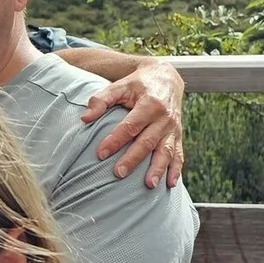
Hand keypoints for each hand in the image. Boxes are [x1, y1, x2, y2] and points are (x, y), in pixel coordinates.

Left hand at [80, 59, 184, 187]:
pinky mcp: (178, 135)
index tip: (101, 154)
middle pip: (147, 141)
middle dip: (133, 158)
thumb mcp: (120, 85)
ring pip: (166, 151)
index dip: (115, 140)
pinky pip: (179, 154)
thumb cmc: (138, 84)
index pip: (130, 125)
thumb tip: (84, 118)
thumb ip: (101, 100)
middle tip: (119, 173)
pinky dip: (176, 169)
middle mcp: (164, 117)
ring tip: (149, 185)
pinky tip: (170, 184)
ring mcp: (173, 128)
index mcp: (149, 104)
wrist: (167, 77)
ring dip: (158, 168)